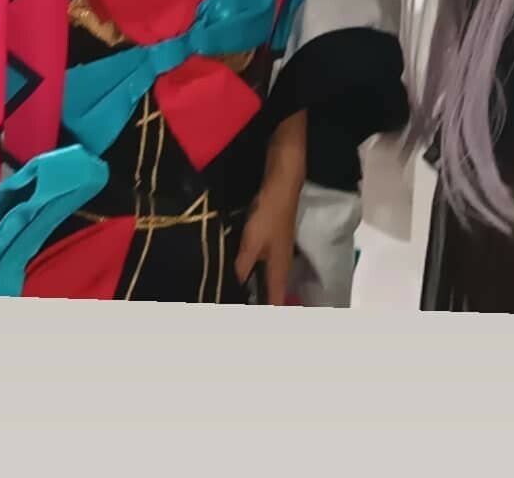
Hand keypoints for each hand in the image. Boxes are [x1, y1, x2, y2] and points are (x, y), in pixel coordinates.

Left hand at [235, 112, 305, 304]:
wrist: (282, 181)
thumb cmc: (269, 214)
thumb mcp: (252, 243)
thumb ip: (241, 268)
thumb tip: (232, 291)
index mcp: (279, 269)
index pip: (276, 302)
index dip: (268, 318)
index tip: (256, 333)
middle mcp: (279, 263)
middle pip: (271, 293)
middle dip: (259, 306)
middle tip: (237, 317)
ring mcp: (274, 250)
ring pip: (263, 279)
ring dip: (252, 290)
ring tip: (232, 299)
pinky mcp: (266, 239)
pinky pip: (256, 264)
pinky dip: (247, 273)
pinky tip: (233, 271)